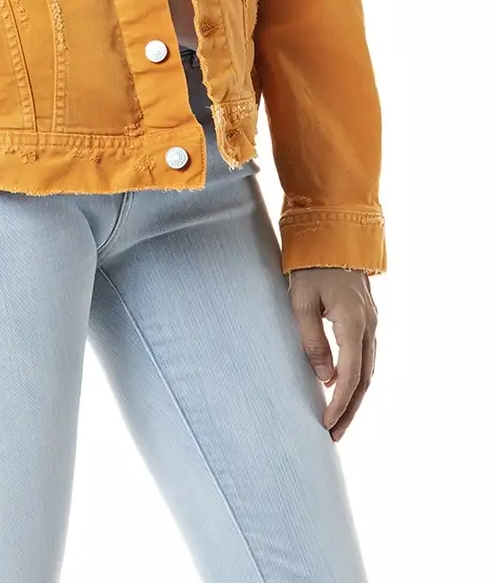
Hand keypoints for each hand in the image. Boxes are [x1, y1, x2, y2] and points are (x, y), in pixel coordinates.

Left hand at [288, 267, 377, 440]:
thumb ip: (312, 340)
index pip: (350, 376)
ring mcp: (371, 323)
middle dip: (350, 411)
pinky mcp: (366, 320)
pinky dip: (357, 379)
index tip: (326, 425)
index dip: (339, 404)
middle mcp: (369, 327)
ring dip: (355, 398)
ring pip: (368, 370)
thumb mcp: (301, 303)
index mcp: (353, 324)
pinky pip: (366, 358)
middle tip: (333, 436)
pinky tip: (344, 390)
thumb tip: (325, 379)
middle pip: (364, 380)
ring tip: (338, 421)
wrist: (331, 236)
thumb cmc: (310, 268)